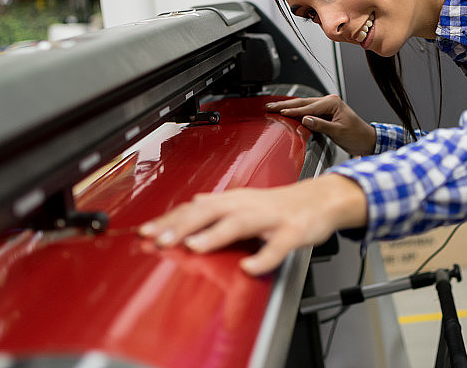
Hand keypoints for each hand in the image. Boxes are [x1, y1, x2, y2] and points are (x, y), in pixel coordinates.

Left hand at [138, 174, 367, 275]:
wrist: (321, 199)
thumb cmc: (282, 204)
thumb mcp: (247, 200)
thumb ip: (220, 203)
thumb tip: (192, 201)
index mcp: (235, 199)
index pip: (196, 206)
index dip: (170, 219)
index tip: (144, 232)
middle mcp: (249, 205)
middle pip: (211, 210)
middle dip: (183, 225)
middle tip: (159, 240)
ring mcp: (271, 218)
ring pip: (240, 223)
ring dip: (216, 234)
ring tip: (193, 247)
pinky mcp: (293, 232)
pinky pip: (278, 246)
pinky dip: (264, 256)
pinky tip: (249, 267)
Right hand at [266, 94, 375, 156]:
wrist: (366, 140)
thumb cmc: (357, 135)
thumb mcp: (338, 132)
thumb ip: (321, 125)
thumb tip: (305, 120)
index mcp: (333, 102)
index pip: (308, 107)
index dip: (294, 111)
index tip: (280, 112)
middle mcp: (329, 102)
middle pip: (303, 103)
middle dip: (285, 105)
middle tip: (270, 107)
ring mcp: (326, 107)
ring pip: (303, 105)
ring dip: (288, 107)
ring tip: (273, 107)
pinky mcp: (324, 113)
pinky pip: (307, 111)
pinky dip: (295, 112)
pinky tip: (286, 112)